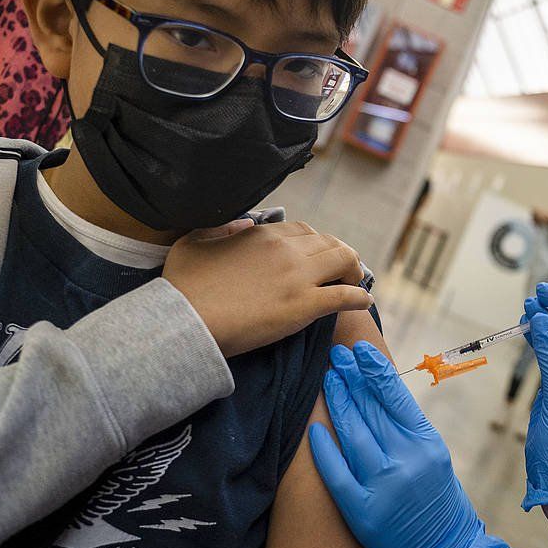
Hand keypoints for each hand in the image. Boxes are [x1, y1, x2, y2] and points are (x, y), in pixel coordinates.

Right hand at [163, 221, 372, 357]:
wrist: (185, 322)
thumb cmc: (183, 287)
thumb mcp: (193, 244)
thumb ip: (220, 230)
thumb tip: (242, 225)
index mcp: (263, 234)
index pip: (304, 231)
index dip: (315, 242)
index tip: (317, 255)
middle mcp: (286, 250)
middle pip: (329, 243)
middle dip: (339, 254)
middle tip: (342, 269)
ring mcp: (298, 277)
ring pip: (344, 261)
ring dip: (354, 270)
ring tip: (355, 282)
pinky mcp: (305, 306)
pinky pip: (345, 295)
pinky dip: (359, 298)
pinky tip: (364, 302)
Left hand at [310, 342, 518, 547]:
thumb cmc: (437, 496)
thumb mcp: (432, 454)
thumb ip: (407, 426)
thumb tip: (376, 389)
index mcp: (426, 443)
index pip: (395, 396)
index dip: (375, 369)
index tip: (360, 350)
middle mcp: (406, 461)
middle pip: (371, 410)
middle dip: (352, 379)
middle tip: (336, 356)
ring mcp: (384, 487)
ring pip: (353, 435)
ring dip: (338, 404)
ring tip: (328, 380)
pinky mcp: (363, 511)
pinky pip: (338, 473)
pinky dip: (325, 449)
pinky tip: (313, 428)